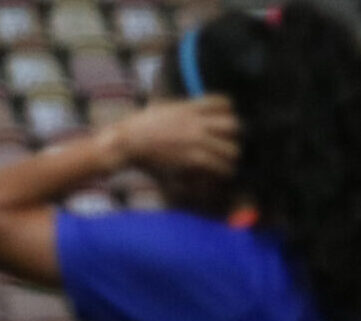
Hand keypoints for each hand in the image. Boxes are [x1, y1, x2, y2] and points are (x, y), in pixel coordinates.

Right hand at [107, 97, 238, 177]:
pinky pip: (218, 166)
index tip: (222, 125)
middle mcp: (197, 122)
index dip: (228, 113)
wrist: (125, 142)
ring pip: (231, 149)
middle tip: (226, 147)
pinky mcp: (192, 159)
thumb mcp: (161, 108)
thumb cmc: (138, 127)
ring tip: (225, 166)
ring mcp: (196, 140)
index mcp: (191, 107)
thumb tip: (181, 109)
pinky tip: (215, 177)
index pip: (225, 103)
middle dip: (233, 137)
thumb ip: (178, 108)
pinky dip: (220, 173)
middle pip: (234, 126)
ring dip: (229, 159)